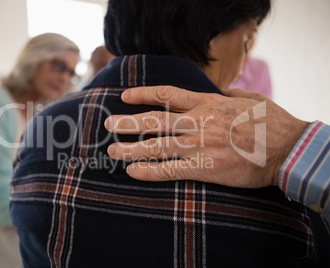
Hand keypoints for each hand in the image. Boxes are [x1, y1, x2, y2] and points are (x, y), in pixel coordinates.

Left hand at [104, 86, 308, 187]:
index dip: (143, 94)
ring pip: (156, 145)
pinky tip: (132, 172)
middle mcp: (198, 121)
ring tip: (112, 151)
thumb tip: (221, 90)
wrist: (287, 148)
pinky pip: (170, 170)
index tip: (125, 96)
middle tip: (109, 124)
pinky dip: (148, 171)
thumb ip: (228, 94)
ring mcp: (199, 145)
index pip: (167, 95)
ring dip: (130, 149)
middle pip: (154, 120)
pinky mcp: (205, 167)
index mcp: (208, 103)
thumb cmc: (270, 122)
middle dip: (127, 122)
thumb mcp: (248, 98)